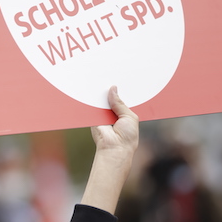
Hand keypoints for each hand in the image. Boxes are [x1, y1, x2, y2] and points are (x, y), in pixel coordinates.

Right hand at [81, 87, 138, 213]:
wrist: (114, 148)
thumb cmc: (127, 136)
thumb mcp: (129, 116)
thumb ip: (120, 103)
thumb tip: (113, 89)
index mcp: (124, 114)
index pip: (122, 99)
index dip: (121, 89)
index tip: (120, 77)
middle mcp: (113, 114)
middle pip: (110, 98)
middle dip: (110, 89)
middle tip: (109, 74)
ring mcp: (102, 116)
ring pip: (100, 101)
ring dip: (100, 93)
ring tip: (100, 77)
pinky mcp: (93, 118)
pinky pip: (92, 106)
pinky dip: (92, 100)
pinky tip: (92, 87)